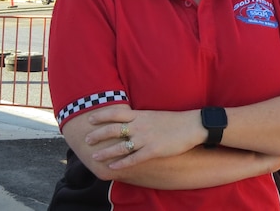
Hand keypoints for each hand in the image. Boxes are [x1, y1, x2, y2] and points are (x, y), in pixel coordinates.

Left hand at [84, 106, 202, 169]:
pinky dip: (121, 163)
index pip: (115, 112)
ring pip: (120, 146)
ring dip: (105, 152)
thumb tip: (128, 120)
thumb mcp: (154, 115)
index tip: (90, 119)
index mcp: (141, 115)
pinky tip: (112, 168)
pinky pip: (133, 158)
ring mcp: (146, 138)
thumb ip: (140, 117)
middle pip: (113, 129)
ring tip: (95, 156)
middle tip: (87, 140)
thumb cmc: (174, 120)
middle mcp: (140, 125)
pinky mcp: (153, 150)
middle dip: (97, 135)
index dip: (101, 115)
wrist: (193, 125)